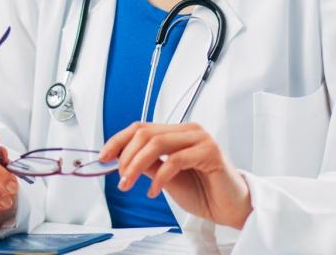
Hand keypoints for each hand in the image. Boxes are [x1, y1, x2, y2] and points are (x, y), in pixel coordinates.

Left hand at [99, 121, 251, 228]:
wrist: (231, 208)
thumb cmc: (204, 192)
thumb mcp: (165, 177)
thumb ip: (148, 164)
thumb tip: (120, 159)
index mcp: (177, 132)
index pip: (141, 128)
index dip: (118, 140)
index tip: (103, 157)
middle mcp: (189, 130)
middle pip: (145, 133)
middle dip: (125, 156)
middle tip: (118, 177)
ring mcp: (201, 138)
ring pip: (157, 143)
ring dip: (136, 165)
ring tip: (128, 184)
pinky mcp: (210, 152)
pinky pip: (175, 160)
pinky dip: (159, 177)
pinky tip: (153, 191)